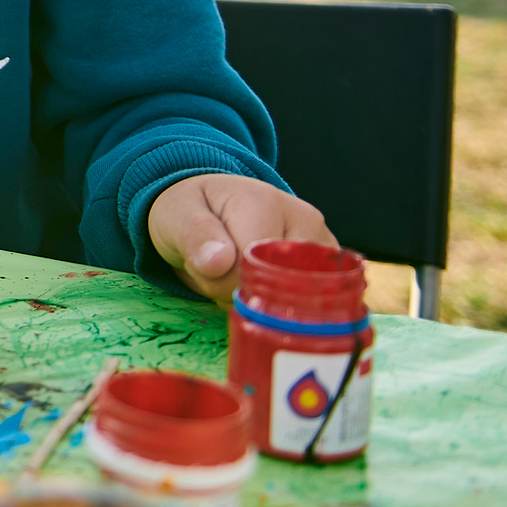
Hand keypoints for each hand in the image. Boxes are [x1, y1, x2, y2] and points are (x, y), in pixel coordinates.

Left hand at [148, 174, 335, 305]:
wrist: (210, 208)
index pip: (253, 265)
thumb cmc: (192, 210)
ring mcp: (321, 243)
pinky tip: (258, 285)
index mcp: (264, 202)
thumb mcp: (177, 216)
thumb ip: (194, 237)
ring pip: (296, 297)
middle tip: (219, 273)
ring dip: (259, 300)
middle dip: (242, 292)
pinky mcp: (328, 266)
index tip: (206, 271)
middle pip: (279, 283)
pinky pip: (308, 302)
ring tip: (236, 274)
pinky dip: (278, 304)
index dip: (225, 282)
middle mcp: (303, 219)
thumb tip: (218, 262)